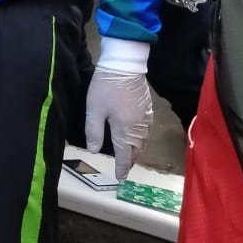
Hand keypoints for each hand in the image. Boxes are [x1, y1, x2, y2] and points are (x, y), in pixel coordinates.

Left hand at [85, 65, 152, 180]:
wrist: (125, 65)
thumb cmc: (106, 87)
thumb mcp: (94, 109)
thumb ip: (94, 131)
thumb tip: (94, 151)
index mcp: (125, 130)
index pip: (125, 156)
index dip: (122, 168)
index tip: (120, 178)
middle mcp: (139, 128)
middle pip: (136, 151)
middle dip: (130, 161)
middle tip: (124, 168)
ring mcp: (146, 119)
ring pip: (143, 142)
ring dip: (136, 151)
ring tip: (129, 156)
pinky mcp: (148, 110)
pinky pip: (146, 132)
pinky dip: (140, 140)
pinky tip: (134, 137)